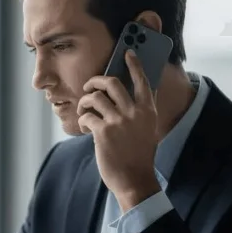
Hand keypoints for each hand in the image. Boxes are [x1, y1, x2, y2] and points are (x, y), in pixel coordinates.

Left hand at [78, 49, 161, 210]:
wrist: (135, 180)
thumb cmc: (138, 155)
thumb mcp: (148, 129)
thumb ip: (142, 110)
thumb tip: (135, 92)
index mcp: (148, 110)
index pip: (142, 80)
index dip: (134, 64)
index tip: (128, 52)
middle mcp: (135, 112)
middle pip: (111, 82)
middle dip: (95, 81)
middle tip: (89, 87)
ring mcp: (119, 122)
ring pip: (95, 97)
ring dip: (85, 101)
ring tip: (84, 109)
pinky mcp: (104, 132)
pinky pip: (87, 116)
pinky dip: (83, 119)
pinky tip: (86, 127)